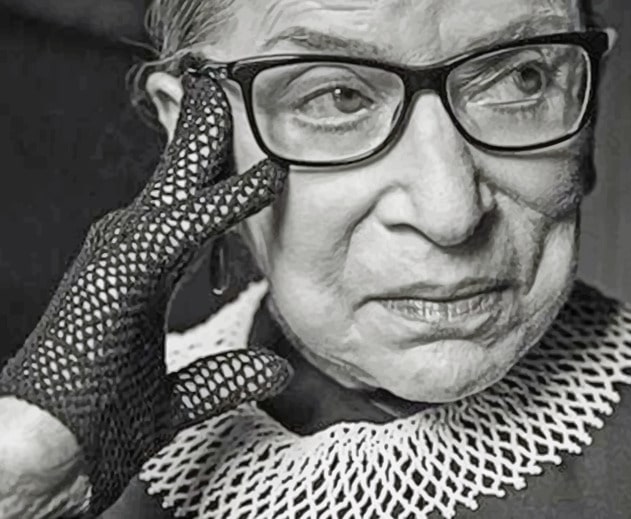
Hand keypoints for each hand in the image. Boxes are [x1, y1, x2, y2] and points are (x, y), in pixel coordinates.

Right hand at [0, 61, 291, 516]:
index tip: (247, 152)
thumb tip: (274, 370)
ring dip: (205, 144)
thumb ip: (224, 375)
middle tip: (224, 91)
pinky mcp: (120, 274)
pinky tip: (259, 181)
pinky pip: (184, 228)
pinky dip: (223, 203)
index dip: (216, 177)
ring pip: (177, 187)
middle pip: (178, 182)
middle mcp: (128, 251)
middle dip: (202, 136)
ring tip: (226, 97)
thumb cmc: (102, 419)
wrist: (51, 451)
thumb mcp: (182, 391)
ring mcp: (120, 256)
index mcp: (142, 272)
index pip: (188, 210)